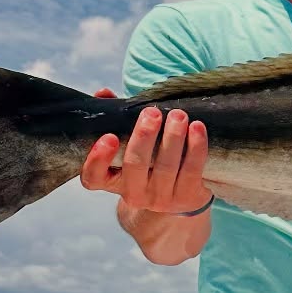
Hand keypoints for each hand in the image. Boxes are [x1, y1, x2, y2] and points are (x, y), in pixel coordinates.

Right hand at [80, 92, 211, 214]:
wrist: (180, 196)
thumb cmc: (148, 161)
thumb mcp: (129, 143)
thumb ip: (114, 119)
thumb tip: (103, 93)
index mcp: (112, 181)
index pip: (94, 177)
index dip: (99, 159)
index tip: (110, 136)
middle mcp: (134, 194)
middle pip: (135, 165)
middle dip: (144, 136)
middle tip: (152, 112)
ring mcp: (161, 199)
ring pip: (166, 167)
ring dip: (173, 137)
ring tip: (178, 115)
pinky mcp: (187, 197)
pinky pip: (192, 170)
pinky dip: (196, 147)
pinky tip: (197, 127)